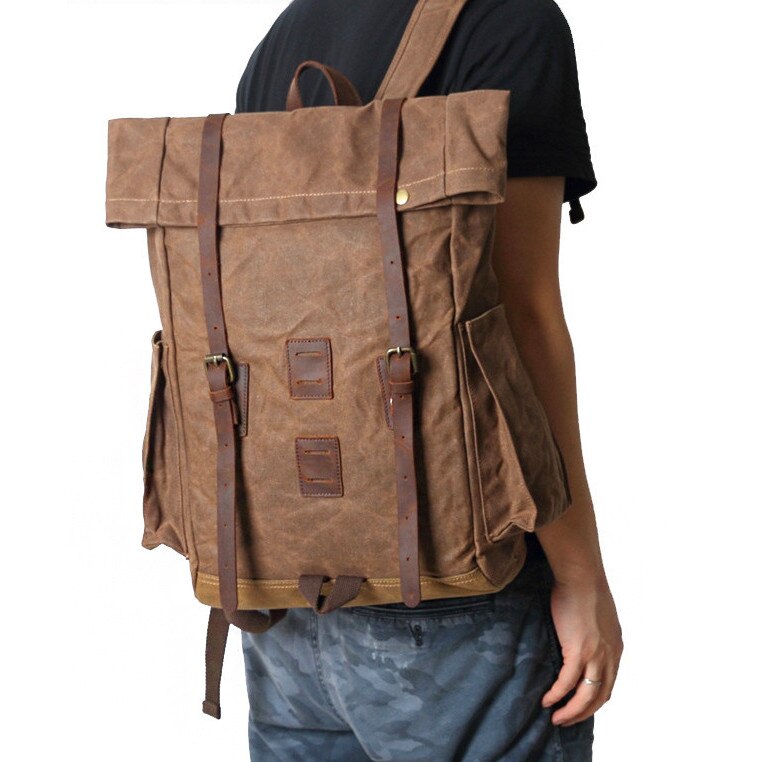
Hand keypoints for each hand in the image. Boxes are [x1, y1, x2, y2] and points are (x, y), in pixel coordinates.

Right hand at [541, 575, 623, 725]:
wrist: (581, 576)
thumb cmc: (585, 587)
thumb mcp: (598, 616)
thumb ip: (594, 632)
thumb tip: (580, 637)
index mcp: (615, 647)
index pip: (609, 683)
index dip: (594, 699)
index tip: (580, 706)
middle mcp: (610, 656)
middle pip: (600, 696)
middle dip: (583, 713)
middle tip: (567, 720)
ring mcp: (596, 655)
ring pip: (586, 696)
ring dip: (571, 712)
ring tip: (556, 718)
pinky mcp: (579, 650)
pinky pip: (568, 682)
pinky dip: (558, 695)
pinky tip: (548, 701)